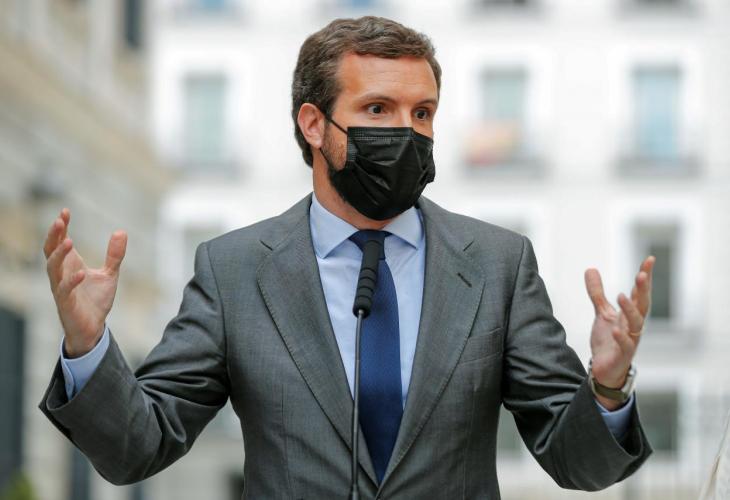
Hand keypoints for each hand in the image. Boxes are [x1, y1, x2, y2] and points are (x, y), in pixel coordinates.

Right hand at [44, 208, 126, 357]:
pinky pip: (65, 291)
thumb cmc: (95, 300)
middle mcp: (62, 275)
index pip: (59, 242)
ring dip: (59, 255)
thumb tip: (121, 231)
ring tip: (68, 241)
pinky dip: (71, 281)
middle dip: (53, 236)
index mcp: (70, 266)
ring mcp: (62, 289)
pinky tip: (81, 274)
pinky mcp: (66, 304)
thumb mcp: (109, 274)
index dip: (60, 228)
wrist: (93, 328)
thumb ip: (114, 254)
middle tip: (59, 221)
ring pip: (52, 269)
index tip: (65, 211)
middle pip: (50, 252)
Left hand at [585, 256, 654, 408]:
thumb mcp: (602, 313)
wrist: (605, 369)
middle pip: (642, 305)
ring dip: (630, 309)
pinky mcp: (622, 354)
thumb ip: (597, 293)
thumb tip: (591, 268)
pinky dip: (621, 337)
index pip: (640, 292)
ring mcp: (630, 339)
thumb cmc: (609, 340)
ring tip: (621, 296)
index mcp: (631, 314)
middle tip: (642, 274)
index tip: (649, 259)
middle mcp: (634, 325)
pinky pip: (625, 345)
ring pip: (636, 323)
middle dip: (643, 290)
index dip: (645, 276)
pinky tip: (615, 329)